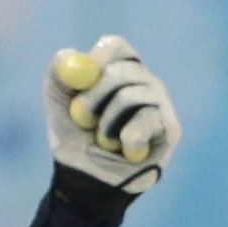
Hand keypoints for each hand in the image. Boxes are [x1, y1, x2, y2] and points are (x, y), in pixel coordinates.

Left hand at [46, 36, 179, 193]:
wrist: (86, 179)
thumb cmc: (76, 140)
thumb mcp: (58, 106)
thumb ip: (57, 77)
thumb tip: (67, 55)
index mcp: (119, 71)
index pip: (117, 47)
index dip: (101, 55)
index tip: (86, 70)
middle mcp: (144, 83)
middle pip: (125, 69)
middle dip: (97, 93)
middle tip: (82, 115)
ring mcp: (160, 104)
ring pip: (133, 95)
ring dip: (108, 122)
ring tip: (104, 139)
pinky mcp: (170, 128)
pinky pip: (147, 120)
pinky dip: (128, 137)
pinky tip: (126, 150)